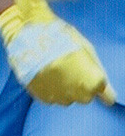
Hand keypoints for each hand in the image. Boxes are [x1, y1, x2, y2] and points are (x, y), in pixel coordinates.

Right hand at [0, 0, 114, 104]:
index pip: (107, 97)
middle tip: (69, 67)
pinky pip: (52, 99)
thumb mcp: (86, 50)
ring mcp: (58, 97)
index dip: (99, 84)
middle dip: (81, 86)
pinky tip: (45, 74)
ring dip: (65, 88)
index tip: (91, 76)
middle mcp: (78, 94)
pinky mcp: (41, 97)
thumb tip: (109, 97)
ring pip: (68, 99)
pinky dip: (50, 89)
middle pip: (86, 97)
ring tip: (54, 69)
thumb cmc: (59, 38)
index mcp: (93, 81)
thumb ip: (99, 73)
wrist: (26, 36)